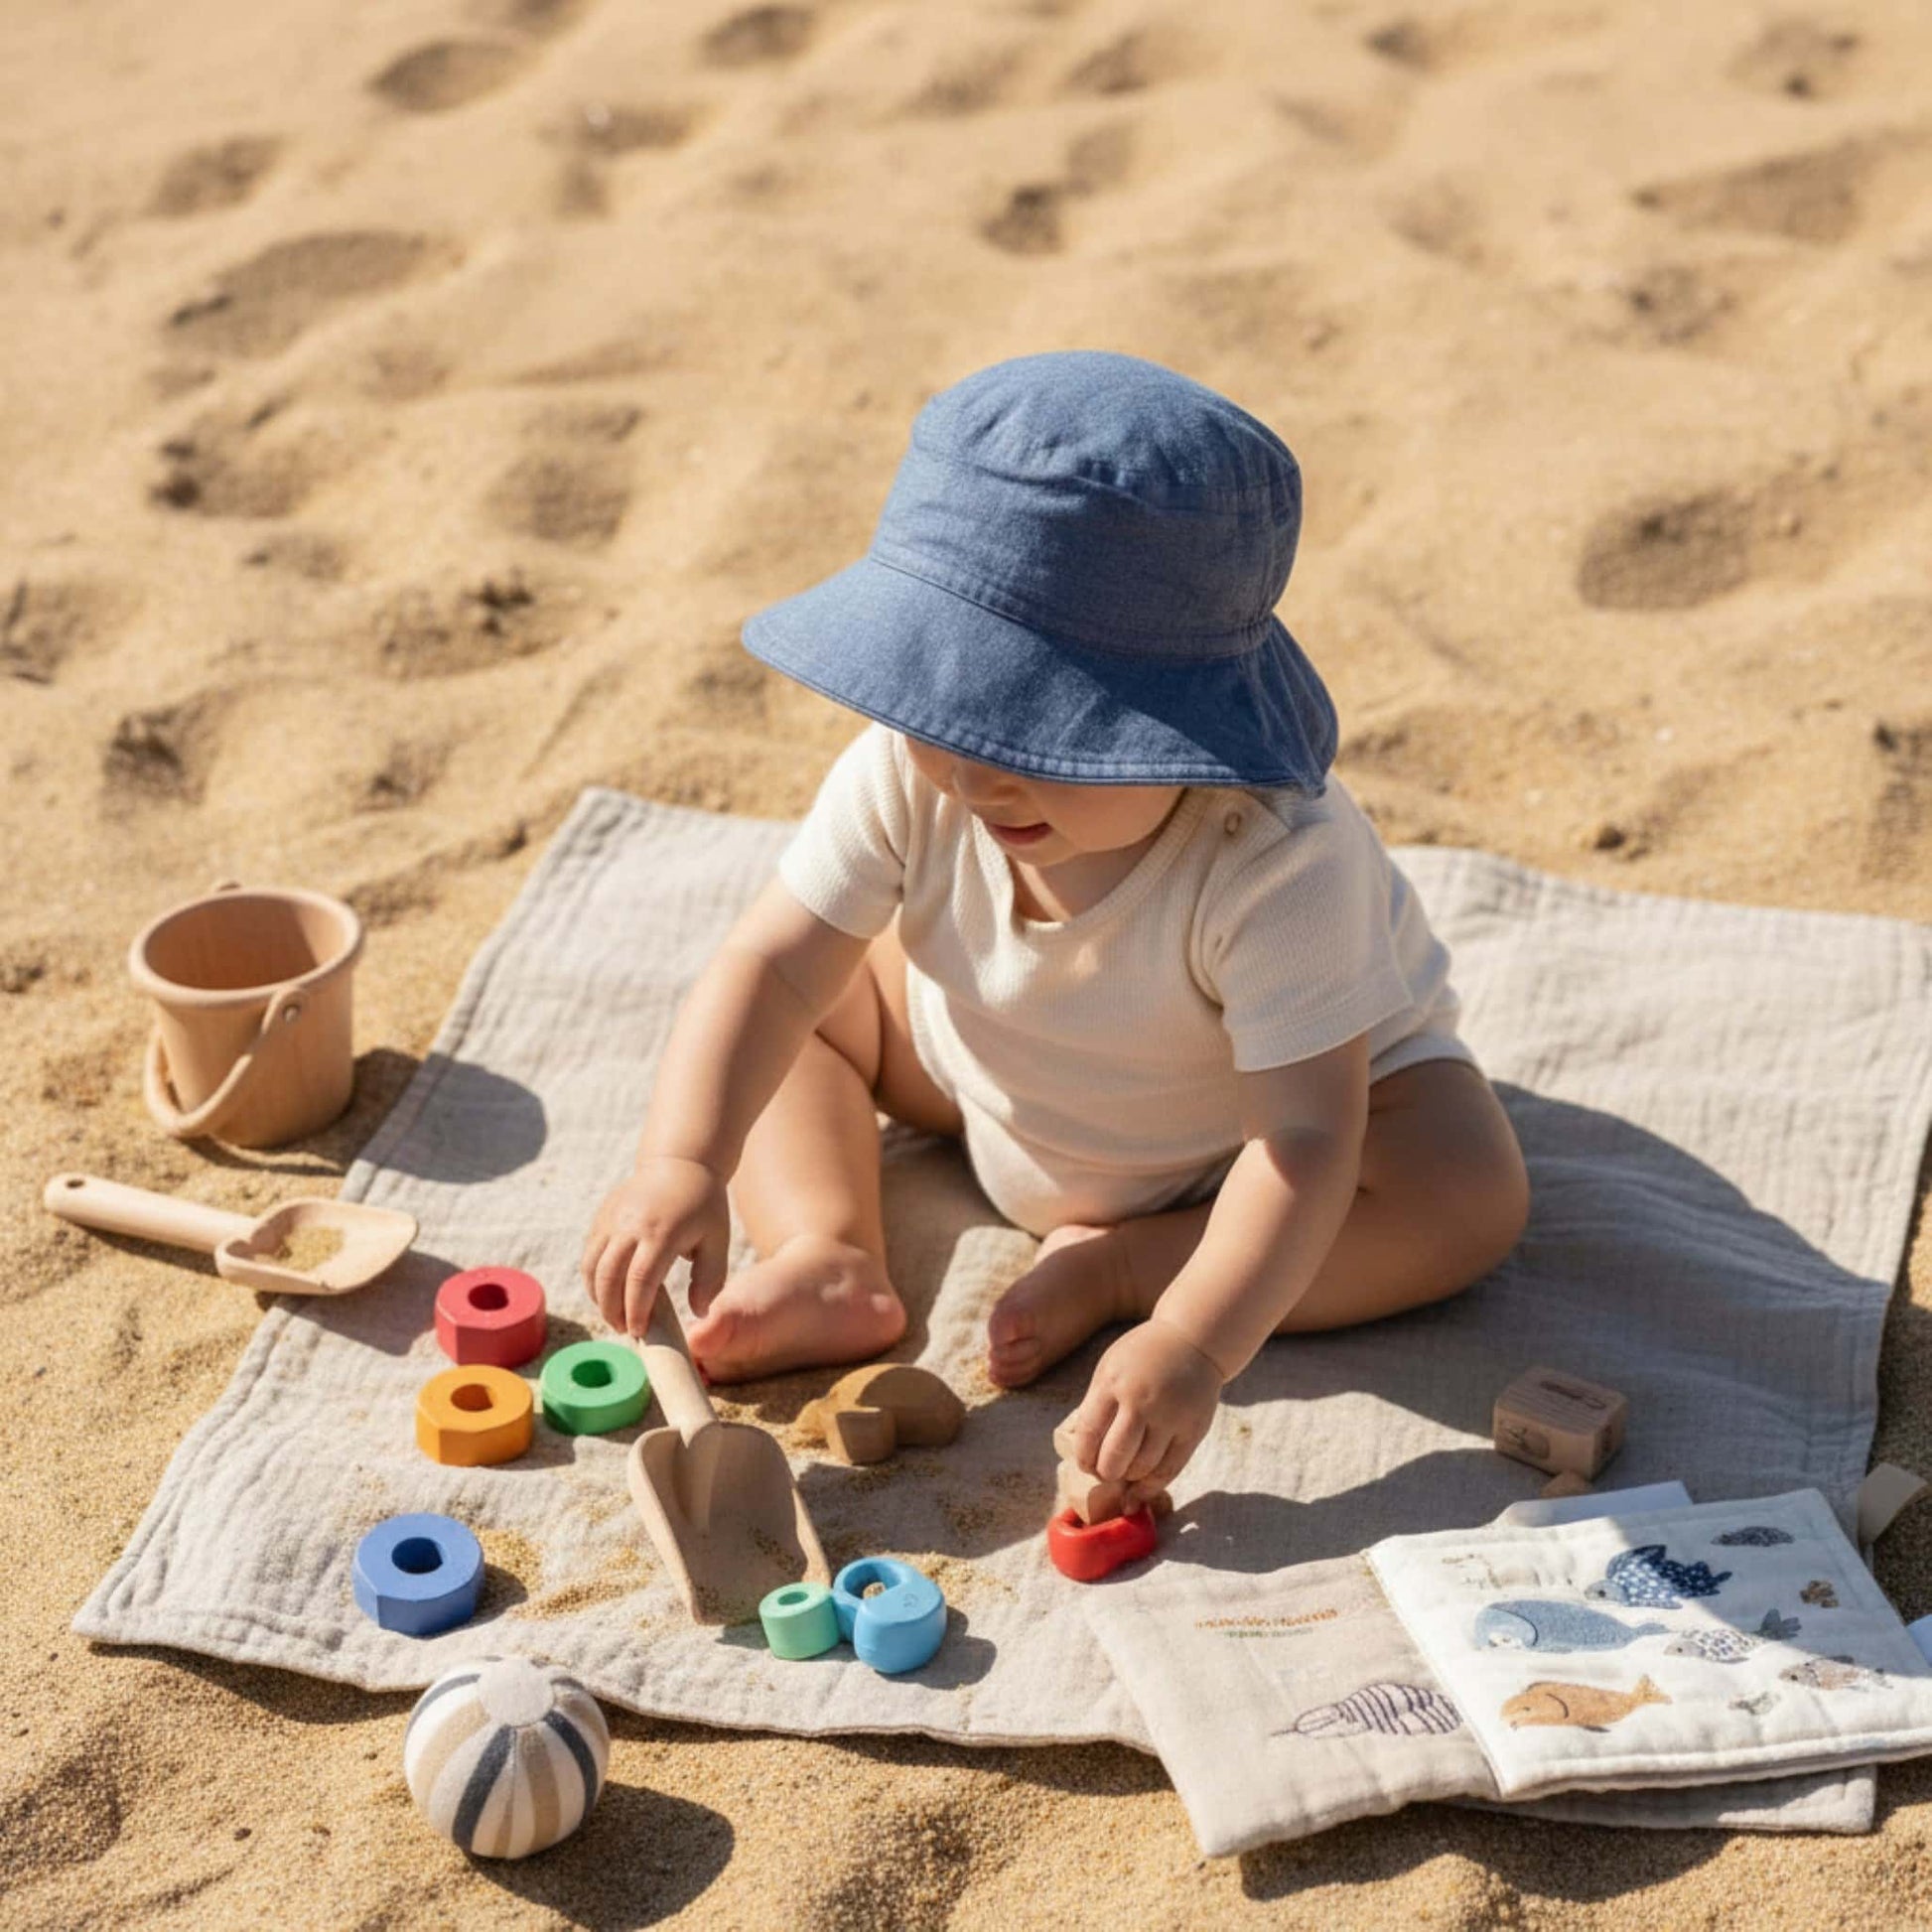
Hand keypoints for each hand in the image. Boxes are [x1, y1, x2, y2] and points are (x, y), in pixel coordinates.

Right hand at [580, 1155, 731, 1335]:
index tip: (640, 1331)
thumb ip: (710, 1278)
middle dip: (612, 1310)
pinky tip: (607, 1291)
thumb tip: (699, 1313)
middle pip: (608, 1276)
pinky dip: (593, 1277)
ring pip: (591, 1266)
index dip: (636, 1310)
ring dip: (598, 1296)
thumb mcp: (717, 1240)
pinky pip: (589, 1252)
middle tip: (623, 1329)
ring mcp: (612, 1219)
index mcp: (662, 1232)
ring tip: (614, 1315)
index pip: (640, 1280)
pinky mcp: (602, 1216)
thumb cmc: (704, 1206)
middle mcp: (631, 1225)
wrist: (680, 1163)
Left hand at [1065, 1313, 1225, 1493]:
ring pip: (1142, 1468)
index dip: (1084, 1458)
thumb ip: (1098, 1405)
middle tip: (1105, 1472)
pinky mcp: (1193, 1430)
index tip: (1085, 1464)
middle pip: (1115, 1457)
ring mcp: (1170, 1416)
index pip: (1089, 1434)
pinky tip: (1140, 1488)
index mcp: (1113, 1383)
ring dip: (1128, 1478)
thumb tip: (1086, 1453)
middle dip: (1104, 1473)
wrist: (1192, 1341)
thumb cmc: (1142, 1358)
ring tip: (1125, 1471)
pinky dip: (1151, 1486)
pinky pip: (1169, 1470)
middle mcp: (1141, 1400)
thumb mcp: (1111, 1369)